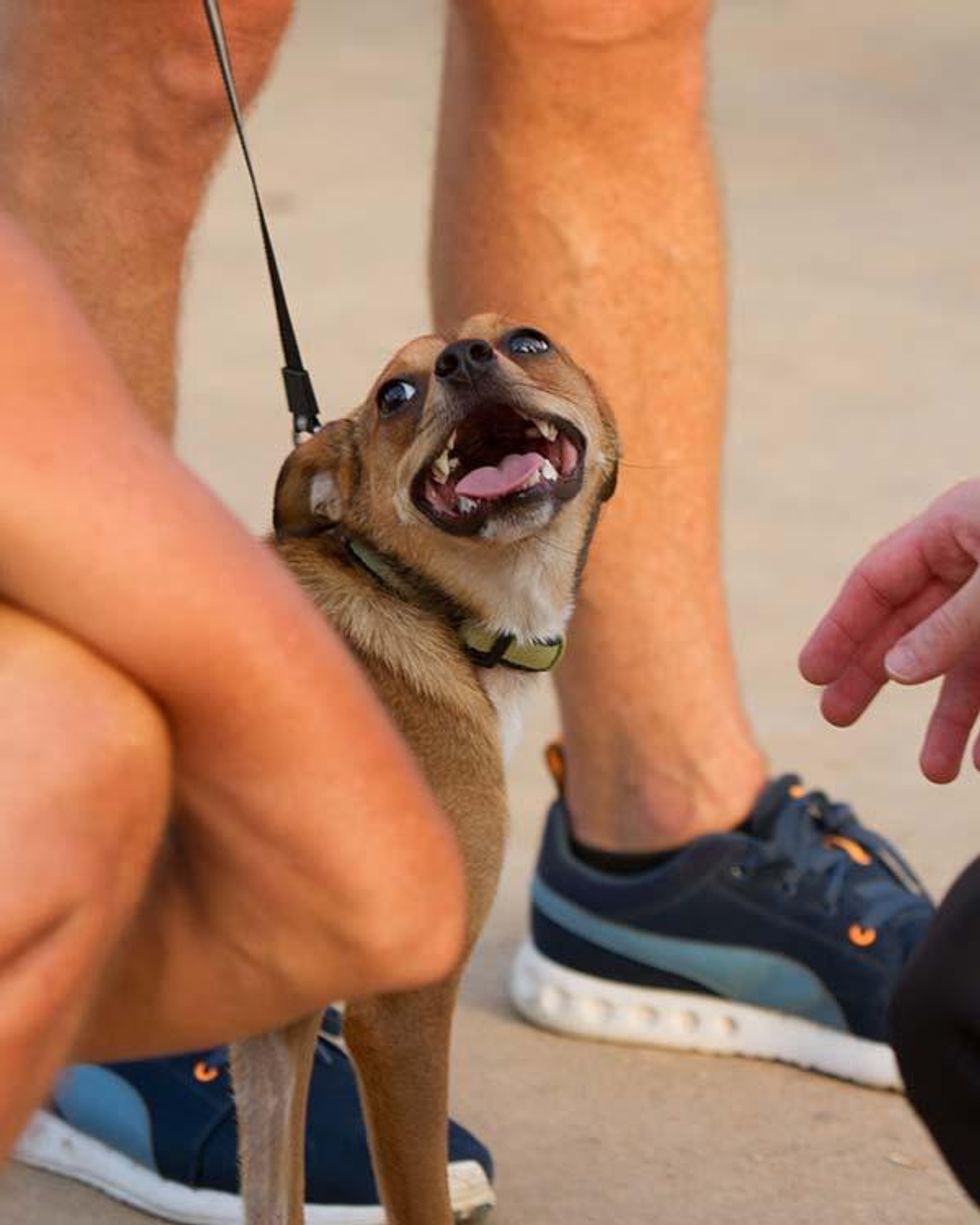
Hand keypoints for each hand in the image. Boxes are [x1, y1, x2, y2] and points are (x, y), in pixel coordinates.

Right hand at [800, 481, 979, 782]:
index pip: (877, 580)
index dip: (841, 629)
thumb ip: (950, 628)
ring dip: (951, 718)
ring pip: (966, 661)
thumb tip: (895, 670)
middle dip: (878, 676)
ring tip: (934, 772)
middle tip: (836, 718)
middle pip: (912, 624)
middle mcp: (979, 561)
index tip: (810, 675)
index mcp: (957, 526)